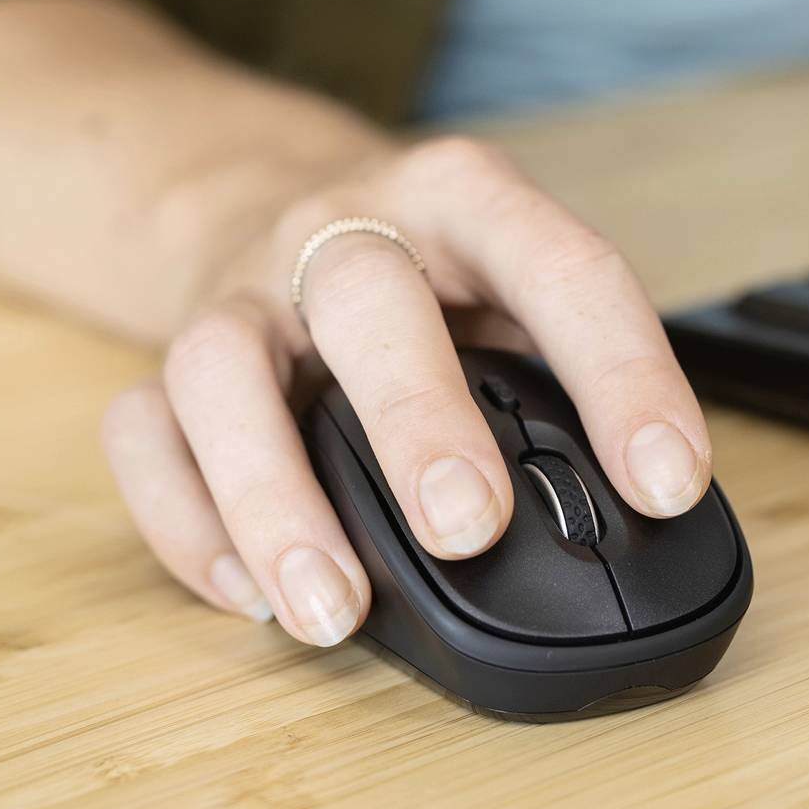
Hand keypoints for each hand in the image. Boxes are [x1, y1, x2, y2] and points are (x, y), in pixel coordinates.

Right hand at [98, 136, 712, 646]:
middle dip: (417, 417)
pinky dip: (185, 522)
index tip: (667, 487)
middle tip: (468, 531)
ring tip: (332, 614)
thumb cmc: (432, 278)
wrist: (273, 195)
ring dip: (271, 493)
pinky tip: (250, 598)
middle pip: (365, 297)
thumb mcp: (519, 286)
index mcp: (464, 200)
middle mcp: (343, 229)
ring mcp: (242, 290)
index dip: (624, 376)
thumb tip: (640, 517)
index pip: (559, 265)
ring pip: (220, 366)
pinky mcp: (168, 351)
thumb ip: (566, 378)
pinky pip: (140, 430)